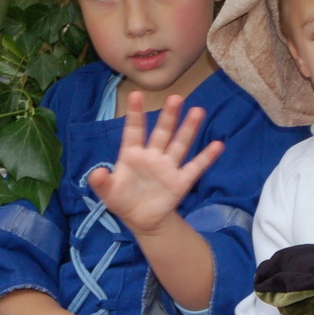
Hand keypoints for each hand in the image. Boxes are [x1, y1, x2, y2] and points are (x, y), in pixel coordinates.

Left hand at [87, 91, 221, 234]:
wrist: (142, 220)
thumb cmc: (123, 200)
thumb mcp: (107, 193)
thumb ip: (101, 182)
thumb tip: (96, 173)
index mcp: (132, 154)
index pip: (134, 130)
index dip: (135, 114)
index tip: (135, 95)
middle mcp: (153, 155)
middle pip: (162, 132)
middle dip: (168, 116)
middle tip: (175, 98)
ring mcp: (168, 167)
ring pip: (179, 144)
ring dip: (188, 129)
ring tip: (198, 111)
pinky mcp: (181, 181)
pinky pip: (195, 167)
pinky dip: (206, 157)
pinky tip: (217, 145)